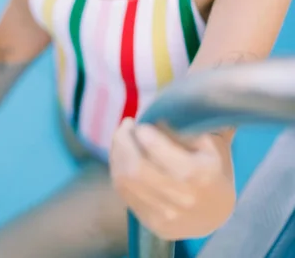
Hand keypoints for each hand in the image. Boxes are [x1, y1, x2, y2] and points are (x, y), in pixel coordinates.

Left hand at [110, 118, 235, 239]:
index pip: (159, 152)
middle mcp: (183, 199)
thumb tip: (163, 110)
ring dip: (117, 153)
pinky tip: (122, 156)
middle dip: (123, 141)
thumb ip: (192, 123)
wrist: (218, 212)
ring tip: (122, 137)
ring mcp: (167, 216)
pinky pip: (123, 193)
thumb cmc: (214, 166)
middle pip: (136, 168)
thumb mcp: (213, 140)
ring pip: (125, 181)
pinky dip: (118, 169)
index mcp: (200, 174)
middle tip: (126, 125)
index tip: (141, 123)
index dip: (143, 134)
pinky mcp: (153, 224)